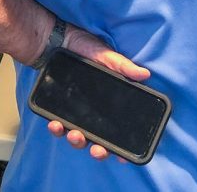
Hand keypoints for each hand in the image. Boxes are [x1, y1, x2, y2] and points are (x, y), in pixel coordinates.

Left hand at [45, 25, 150, 160]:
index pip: (118, 130)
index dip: (121, 146)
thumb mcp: (104, 54)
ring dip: (77, 141)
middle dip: (99, 151)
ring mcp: (74, 111)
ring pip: (77, 137)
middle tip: (98, 150)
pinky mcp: (56, 107)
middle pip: (98, 140)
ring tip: (75, 135)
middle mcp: (91, 111)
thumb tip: (144, 74)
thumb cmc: (81, 45)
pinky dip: (57, 129)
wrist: (52, 38)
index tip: (123, 157)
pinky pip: (57, 125)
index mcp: (107, 101)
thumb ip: (122, 66)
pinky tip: (55, 124)